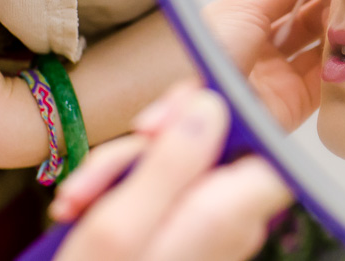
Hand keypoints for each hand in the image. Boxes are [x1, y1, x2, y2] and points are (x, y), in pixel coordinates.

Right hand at [51, 84, 292, 260]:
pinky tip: (84, 208)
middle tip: (110, 157)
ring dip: (126, 170)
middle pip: (216, 147)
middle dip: (154, 142)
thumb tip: (213, 106)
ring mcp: (212, 233)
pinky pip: (167, 194)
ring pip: (183, 166)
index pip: (267, 141)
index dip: (224, 113)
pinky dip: (125, 192)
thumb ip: (172, 161)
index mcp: (230, 215)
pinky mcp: (186, 238)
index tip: (163, 119)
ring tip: (77, 198)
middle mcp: (234, 225)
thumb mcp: (118, 225)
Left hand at [203, 0, 330, 130]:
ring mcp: (281, 75)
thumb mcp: (246, 5)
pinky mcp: (297, 103)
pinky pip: (328, 78)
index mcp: (244, 19)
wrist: (204, 111)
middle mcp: (263, 46)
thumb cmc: (207, 55)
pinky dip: (344, 60)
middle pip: (309, 17)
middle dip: (333, 0)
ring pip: (322, 45)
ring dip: (341, 27)